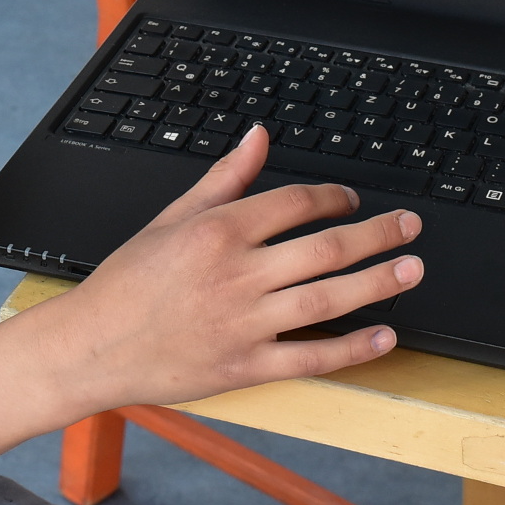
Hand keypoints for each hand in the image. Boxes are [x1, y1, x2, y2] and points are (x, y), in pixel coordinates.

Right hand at [34, 124, 423, 411]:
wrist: (93, 346)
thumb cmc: (129, 281)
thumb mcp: (172, 217)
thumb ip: (224, 178)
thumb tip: (258, 138)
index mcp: (218, 230)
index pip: (296, 204)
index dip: (335, 198)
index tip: (352, 201)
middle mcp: (236, 274)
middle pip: (325, 248)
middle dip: (377, 235)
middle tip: (411, 227)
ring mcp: (243, 323)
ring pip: (328, 299)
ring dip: (377, 282)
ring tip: (411, 270)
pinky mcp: (244, 367)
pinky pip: (310, 357)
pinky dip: (352, 349)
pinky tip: (384, 336)